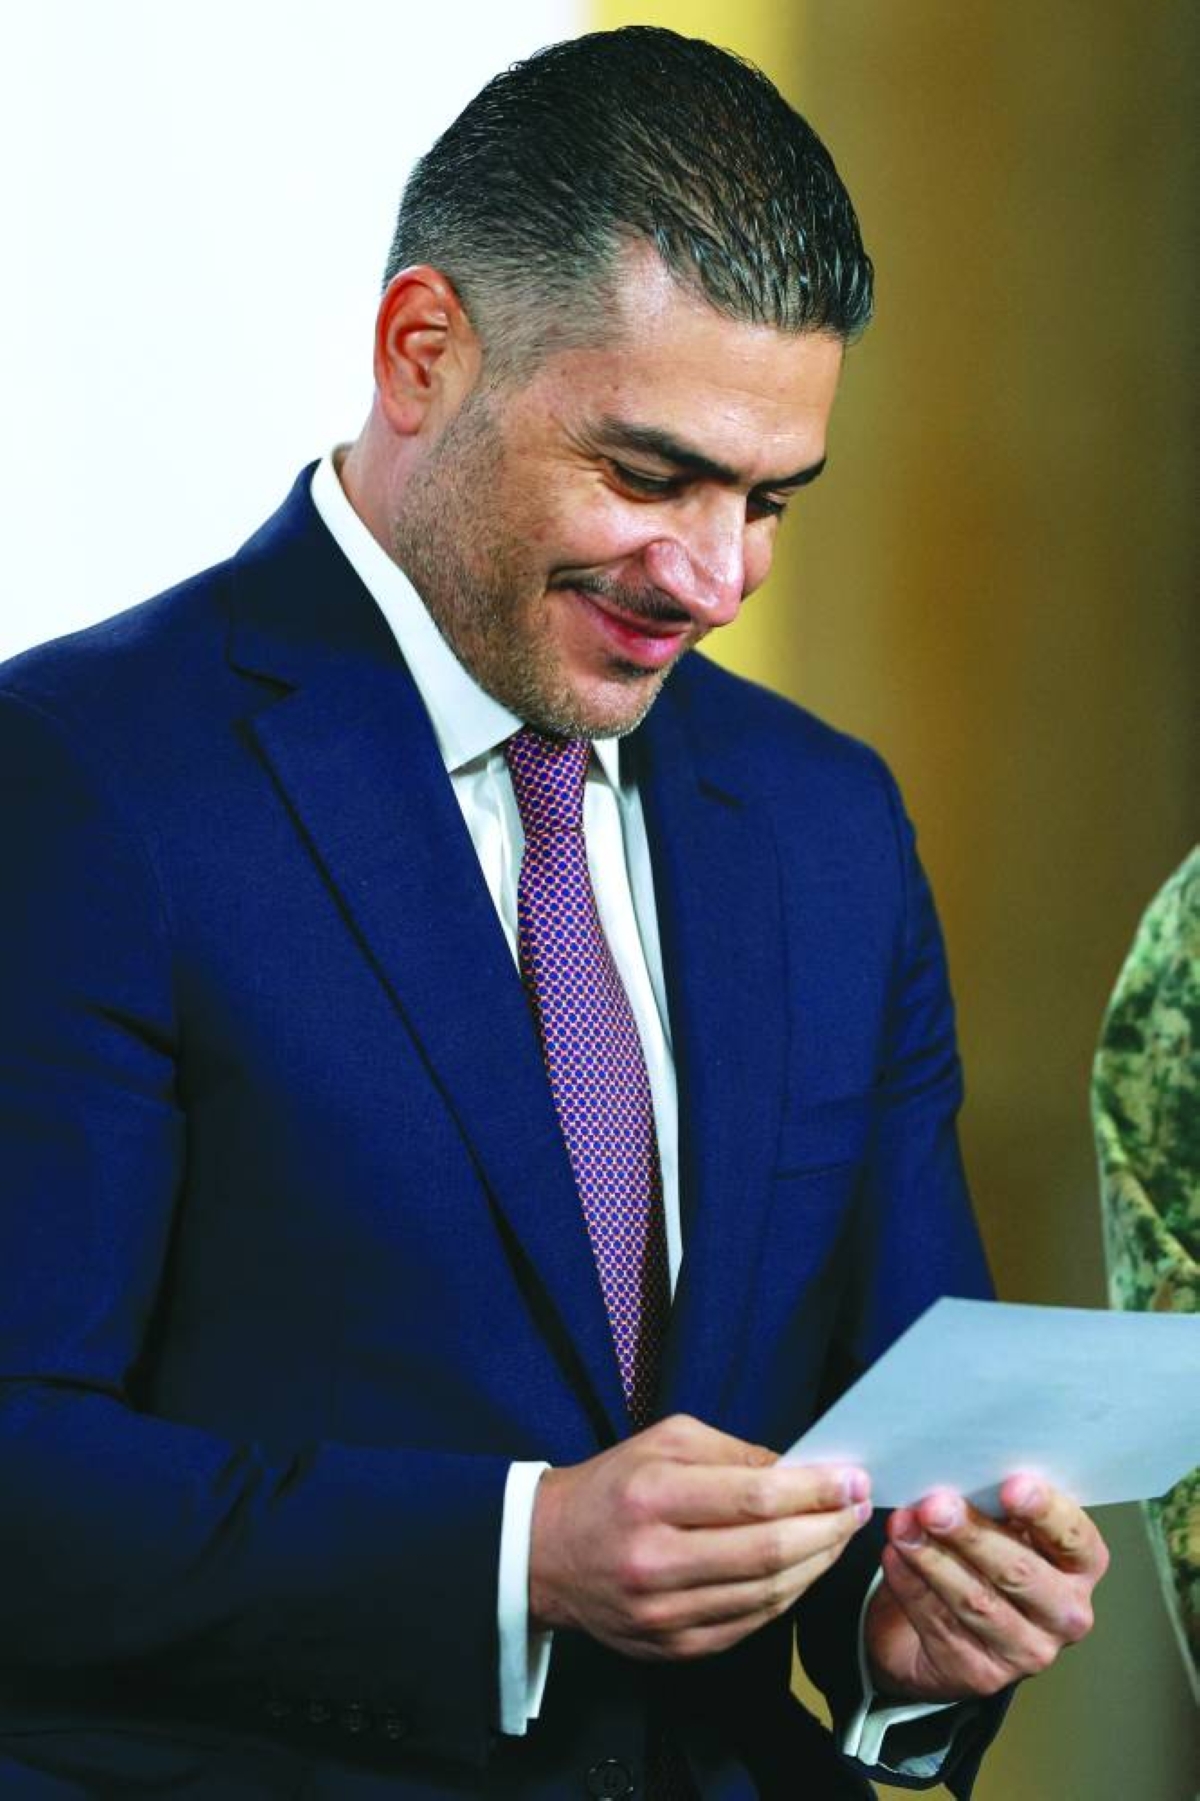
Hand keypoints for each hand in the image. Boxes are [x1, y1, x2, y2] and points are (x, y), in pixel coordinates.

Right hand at [529, 1414, 870, 1660]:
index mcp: (653, 1496)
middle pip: (769, 1551)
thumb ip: (733, 1453)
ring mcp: (665, 1613)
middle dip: (828, 1527)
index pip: (754, 1497)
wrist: (548, 1553)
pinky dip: (788, 1596)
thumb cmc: (612, 1486)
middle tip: (858, 1506)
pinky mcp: (674, 1647)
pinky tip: (804, 1568)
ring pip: (768, 1594)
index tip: (850, 1478)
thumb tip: (800, 1471)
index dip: (814, 1490)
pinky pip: (750, 1624)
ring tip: (840, 1534)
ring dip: (818, 1564)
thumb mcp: (664, 1442)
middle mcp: (657, 1559)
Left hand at [865, 1475, 1108, 1700]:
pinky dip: (912, 1586)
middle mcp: (1065, 1613)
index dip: (1045, 1511)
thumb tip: (960, 1463)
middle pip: (1020, 1572)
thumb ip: (995, 1502)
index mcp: (1081, 1566)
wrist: (952, 1628)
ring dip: (933, 1560)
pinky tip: (894, 1557)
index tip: (1011, 1486)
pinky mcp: (982, 1674)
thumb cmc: (986, 1556)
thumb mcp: (1003, 1526)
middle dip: (973, 1535)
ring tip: (902, 1526)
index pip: (1074, 1537)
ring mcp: (1027, 1650)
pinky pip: (940, 1623)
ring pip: (977, 1601)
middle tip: (935, 1505)